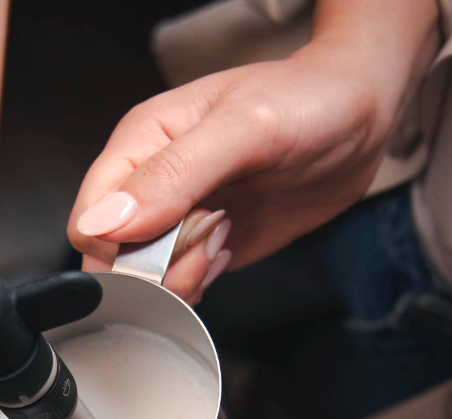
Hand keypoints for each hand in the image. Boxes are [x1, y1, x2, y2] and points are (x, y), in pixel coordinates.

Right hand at [67, 0, 439, 301]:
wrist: (361, 118)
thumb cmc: (307, 102)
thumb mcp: (244, 128)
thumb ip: (174, 172)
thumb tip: (109, 220)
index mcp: (142, 142)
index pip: (90, 216)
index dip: (117, 245)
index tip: (166, 239)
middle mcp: (153, 182)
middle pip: (114, 256)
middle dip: (156, 267)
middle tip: (208, 239)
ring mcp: (180, 216)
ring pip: (146, 277)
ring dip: (183, 275)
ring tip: (223, 239)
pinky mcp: (207, 243)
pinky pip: (180, 283)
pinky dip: (200, 282)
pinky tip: (228, 250)